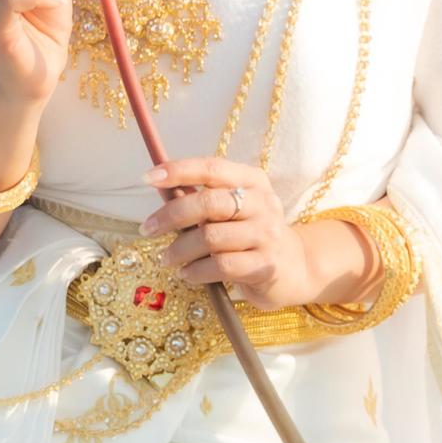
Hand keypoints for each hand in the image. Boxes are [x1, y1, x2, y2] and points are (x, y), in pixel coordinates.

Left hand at [140, 158, 315, 313]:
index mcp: (252, 181)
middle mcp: (263, 203)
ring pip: (210, 238)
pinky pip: (221, 266)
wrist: (294, 268)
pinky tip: (187, 274)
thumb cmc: (251, 234)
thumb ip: (204, 199)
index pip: (212, 168)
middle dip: (171, 216)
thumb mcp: (234, 210)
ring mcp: (267, 234)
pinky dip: (196, 272)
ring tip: (168, 259)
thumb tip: (161, 190)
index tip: (148, 178)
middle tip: (147, 229)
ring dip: (180, 250)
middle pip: (208, 203)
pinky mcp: (266, 265)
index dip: (179, 170)